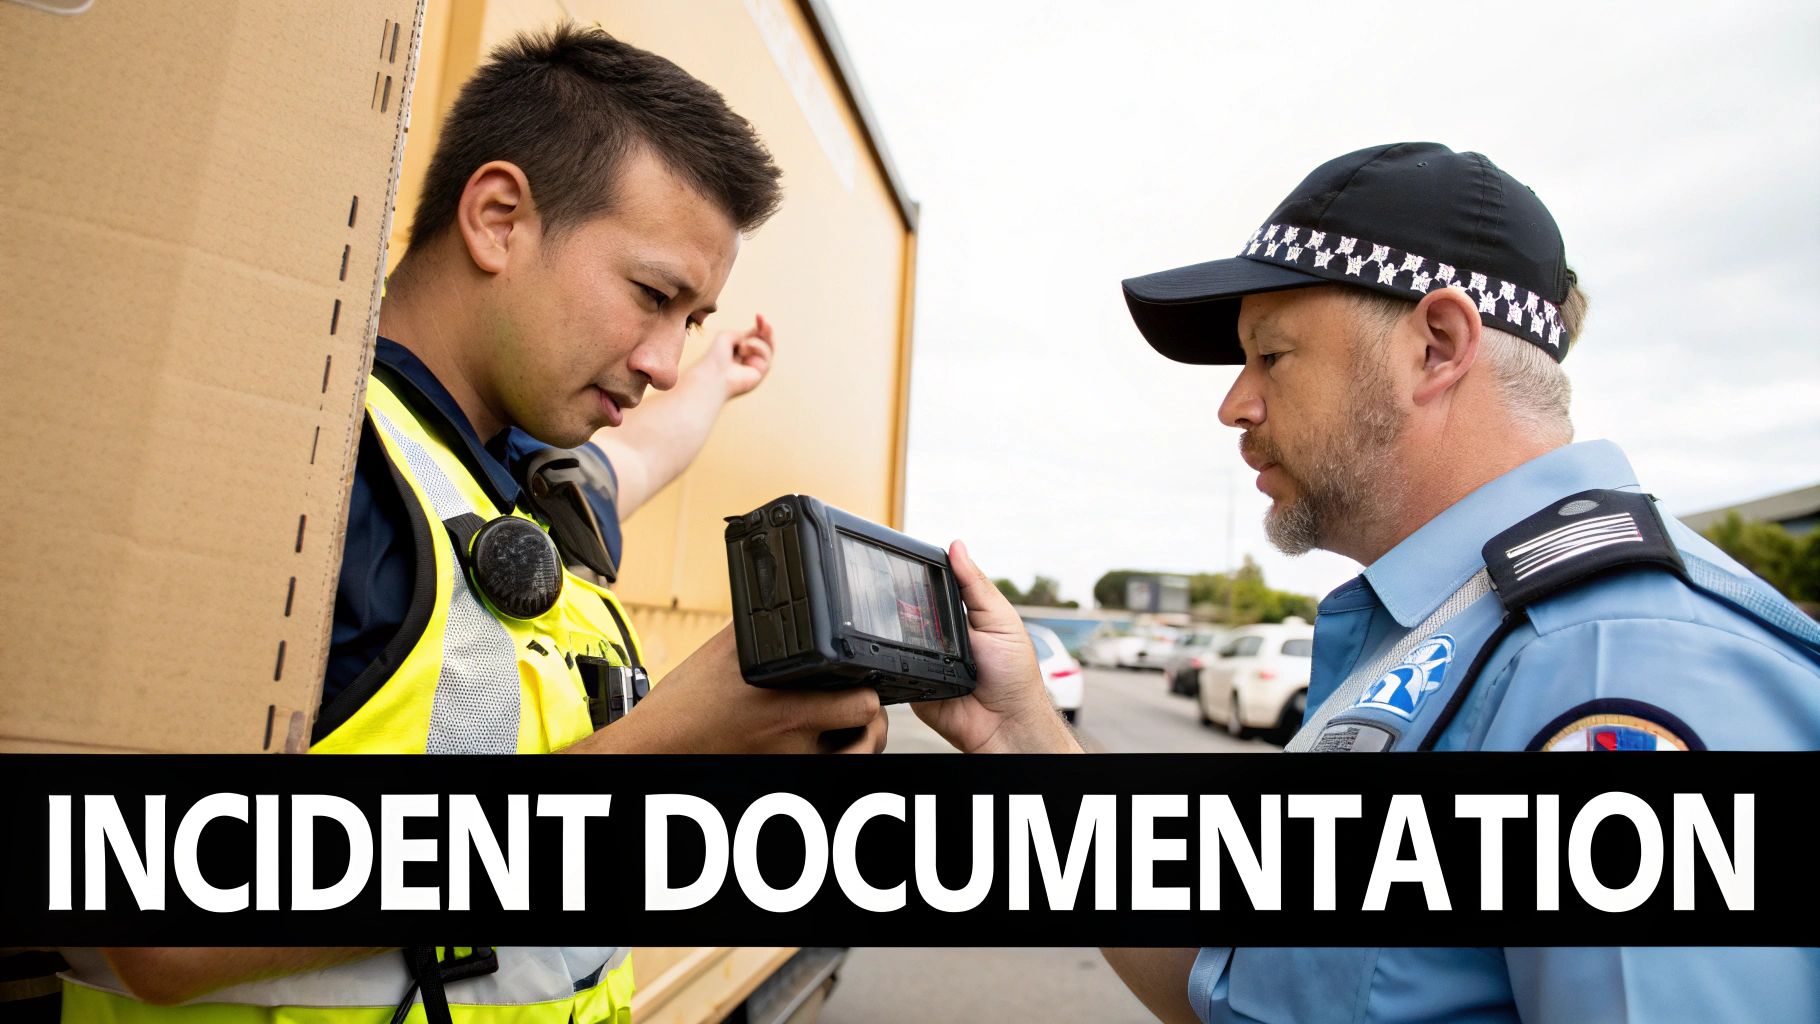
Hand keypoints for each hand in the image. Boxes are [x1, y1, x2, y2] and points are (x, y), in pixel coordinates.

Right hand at [584, 625, 885, 754]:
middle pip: (869, 729)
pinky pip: (825, 771)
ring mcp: (789, 762)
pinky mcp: (783, 778)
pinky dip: (834, 759)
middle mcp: (793, 734)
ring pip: (855, 758)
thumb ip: (761, 626)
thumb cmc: (685, 701)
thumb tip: (780, 593)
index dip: (872, 684)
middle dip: (875, 716)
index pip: (862, 698)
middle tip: (863, 704)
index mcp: (787, 698)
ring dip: (861, 743)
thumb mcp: (724, 650)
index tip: (866, 677)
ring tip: (852, 729)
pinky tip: (825, 746)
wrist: (656, 746)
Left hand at [694, 313, 774, 399]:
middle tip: (764, 323)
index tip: (758, 315)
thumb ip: (743, 333)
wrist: (713, 373)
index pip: (756, 337)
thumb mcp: (728, 336)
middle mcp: (749, 359)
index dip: (760, 326)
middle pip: (767, 342)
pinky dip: (757, 350)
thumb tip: (756, 334)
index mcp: (740, 351)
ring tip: (742, 346)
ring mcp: (756, 367)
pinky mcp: (761, 374)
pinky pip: (767, 357)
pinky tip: (744, 352)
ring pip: (768, 348)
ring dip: (756, 343)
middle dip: (767, 331)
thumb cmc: (716, 356)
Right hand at [914, 541, 1080, 753]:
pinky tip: (907, 657)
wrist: (1007, 723)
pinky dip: (897, 662)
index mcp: (958, 618)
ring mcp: (921, 660)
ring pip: (895, 638)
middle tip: (905, 600)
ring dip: (900, 633)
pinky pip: (893, 669)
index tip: (904, 561)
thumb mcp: (1001, 619)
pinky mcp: (910, 684)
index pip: (930, 590)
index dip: (919, 577)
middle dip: (904, 605)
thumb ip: (976, 585)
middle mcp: (937, 638)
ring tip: (914, 633)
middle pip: (908, 611)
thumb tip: (957, 546)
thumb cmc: (1014, 675)